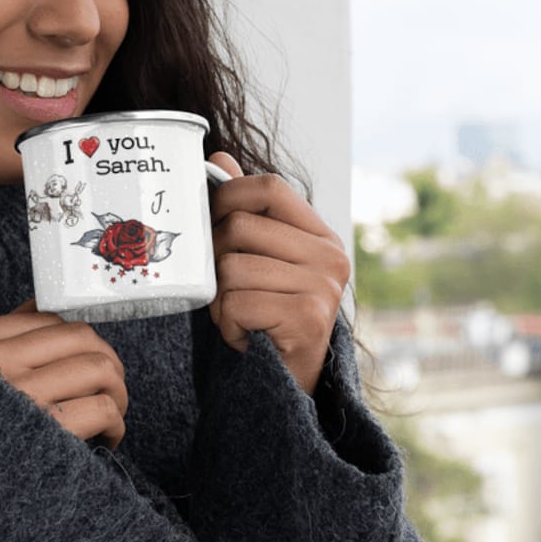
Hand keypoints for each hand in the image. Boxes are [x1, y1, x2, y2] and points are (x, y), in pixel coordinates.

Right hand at [0, 302, 127, 448]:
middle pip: (80, 337)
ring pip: (98, 367)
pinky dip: (114, 422)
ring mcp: (19, 396)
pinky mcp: (45, 433)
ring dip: (116, 390)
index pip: (45, 318)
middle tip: (108, 384)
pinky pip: (101, 407)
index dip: (75, 337)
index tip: (82, 358)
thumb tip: (36, 305)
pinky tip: (106, 437)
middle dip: (105, 358)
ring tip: (110, 409)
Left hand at [208, 152, 350, 394]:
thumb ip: (244, 211)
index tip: (210, 217)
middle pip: (239, 226)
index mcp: (320, 235)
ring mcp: (322, 288)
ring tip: (239, 315)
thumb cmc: (267, 314)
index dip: (227, 194)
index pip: (269, 187)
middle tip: (225, 287)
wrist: (288, 382)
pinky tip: (246, 335)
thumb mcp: (257, 258)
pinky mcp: (307, 319)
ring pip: (231, 268)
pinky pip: (235, 304)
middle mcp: (330, 257)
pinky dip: (227, 324)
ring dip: (219, 299)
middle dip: (215, 259)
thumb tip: (218, 159)